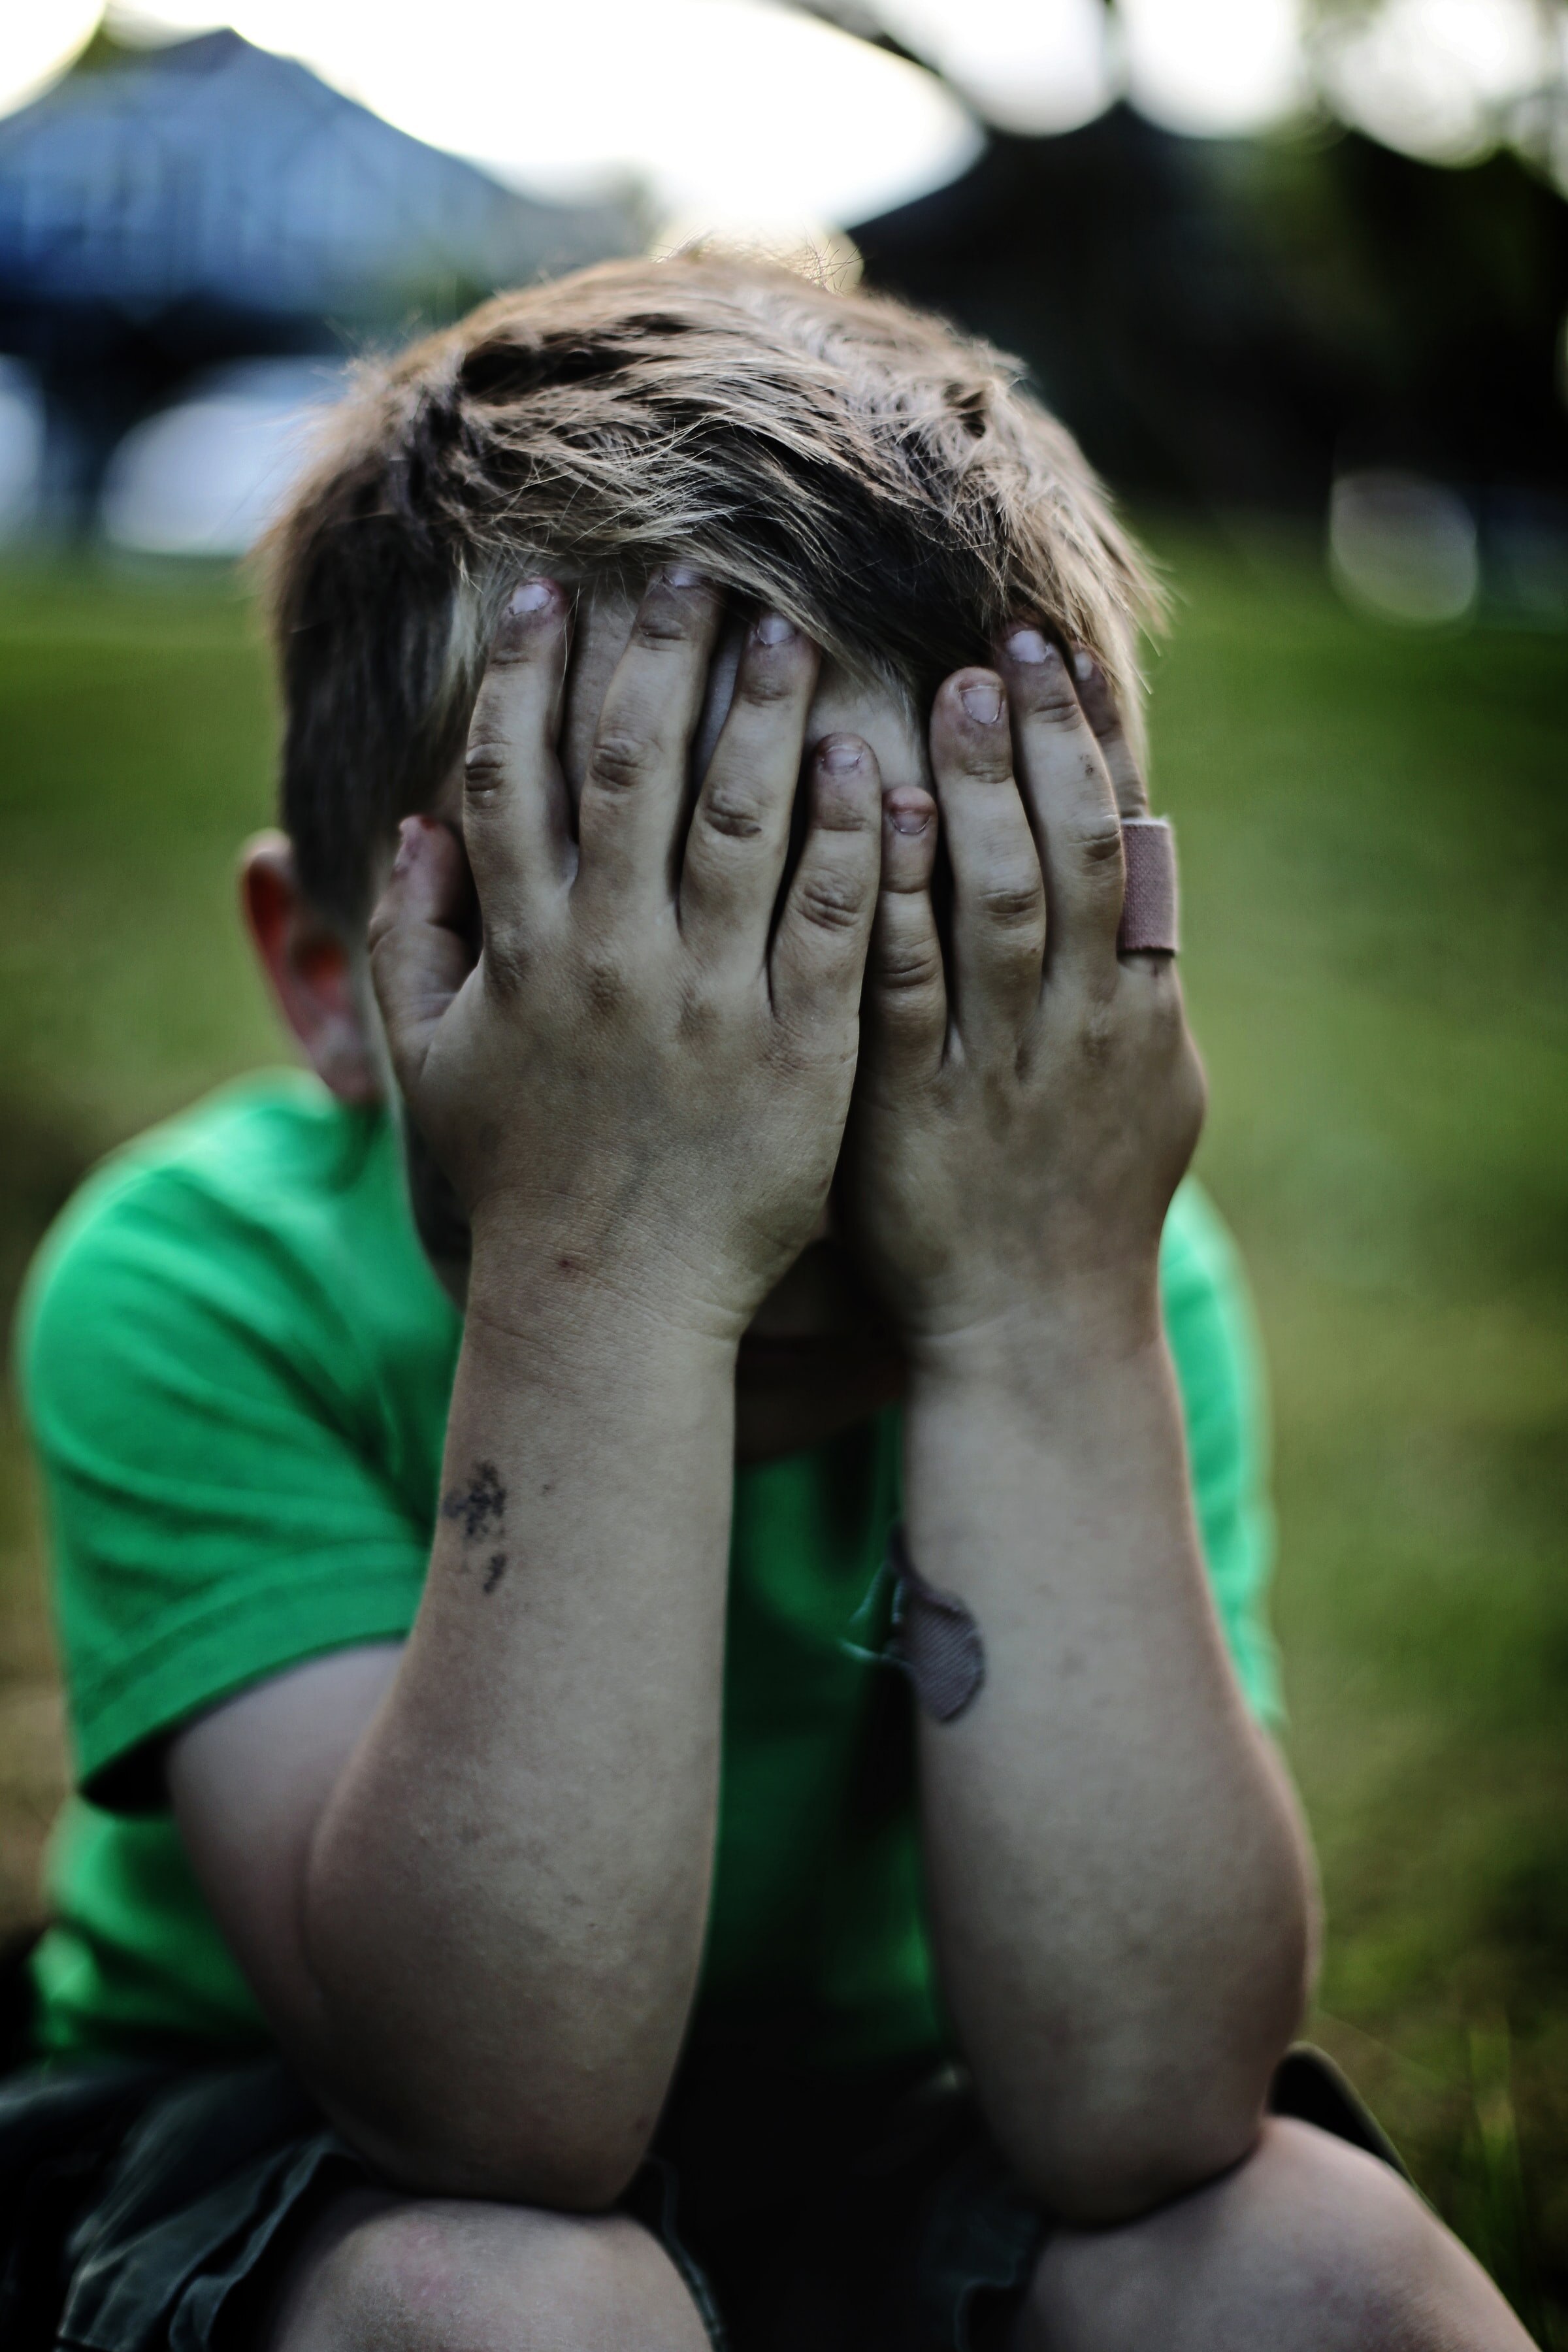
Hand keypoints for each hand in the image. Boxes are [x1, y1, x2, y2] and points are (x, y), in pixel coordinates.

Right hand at [369, 571, 881, 1341]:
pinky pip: (832, 923)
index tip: (555, 594)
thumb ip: (409, 943)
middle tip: (697, 573)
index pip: (512, 780)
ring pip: (742, 825)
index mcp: (522, 954)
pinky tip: (870, 765)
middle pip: (631, 773)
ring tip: (791, 634)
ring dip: (764, 717)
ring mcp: (710, 1004)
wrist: (612, 1303)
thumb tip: (412, 826)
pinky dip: (848, 839)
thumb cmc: (522, 1180)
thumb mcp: (435, 1065)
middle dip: (659, 660)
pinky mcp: (799, 1052)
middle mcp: (612, 960)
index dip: (529, 677)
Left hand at [846, 629, 1203, 1352]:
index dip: (1092, 746)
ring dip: (981, 790)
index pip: (1127, 846)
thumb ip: (1137, 978)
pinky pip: (909, 982)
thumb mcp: (1147, 1089)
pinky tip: (881, 812)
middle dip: (1040, 744)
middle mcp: (1081, 1025)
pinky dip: (901, 893)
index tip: (1058, 656)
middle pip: (1074, 852)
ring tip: (948, 692)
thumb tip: (1142, 865)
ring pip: (1003, 901)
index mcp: (1136, 1009)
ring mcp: (1002, 1065)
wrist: (1032, 1334)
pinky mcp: (917, 1109)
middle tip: (998, 647)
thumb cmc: (1080, 1204)